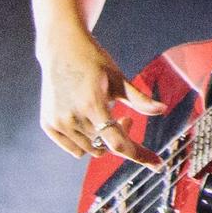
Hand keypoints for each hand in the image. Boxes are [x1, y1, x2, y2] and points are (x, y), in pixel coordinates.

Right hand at [38, 35, 157, 163]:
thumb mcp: (117, 78)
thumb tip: (162, 110)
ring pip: (91, 150)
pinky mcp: (48, 125)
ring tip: (105, 115)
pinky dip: (86, 142)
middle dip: (121, 136)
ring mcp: (58, 122)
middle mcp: (72, 117)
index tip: (156, 163)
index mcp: (92, 104)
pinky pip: (74, 148)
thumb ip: (139, 99)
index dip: (139, 155)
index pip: (117, 142)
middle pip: (106, 145)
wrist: (61, 49)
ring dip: (102, 140)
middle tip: (126, 118)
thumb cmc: (93, 61)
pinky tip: (89, 121)